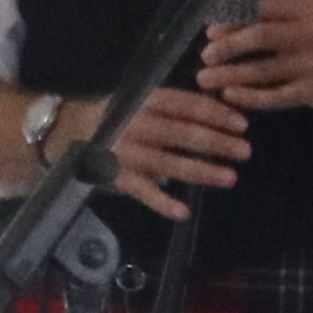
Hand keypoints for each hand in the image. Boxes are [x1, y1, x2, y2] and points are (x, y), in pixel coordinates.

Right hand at [82, 83, 251, 217]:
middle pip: (180, 132)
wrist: (67, 131)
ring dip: (200, 170)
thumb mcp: (144, 103)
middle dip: (215, 142)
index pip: (184, 105)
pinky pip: (141, 191)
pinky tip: (183, 212)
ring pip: (166, 162)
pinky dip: (161, 203)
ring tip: (230, 178)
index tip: (242, 124)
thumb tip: (228, 111)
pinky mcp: (114, 176)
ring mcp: (123, 151)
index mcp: (144, 101)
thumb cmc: (121, 117)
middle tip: (245, 151)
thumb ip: (178, 108)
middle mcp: (133, 124)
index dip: (215, 113)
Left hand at [194, 0, 312, 115]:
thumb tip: (218, 29)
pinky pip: (276, 95)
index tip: (211, 32)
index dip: (232, 19)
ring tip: (205, 79)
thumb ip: (271, 19)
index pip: (263, 7)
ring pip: (264, 69)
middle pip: (261, 36)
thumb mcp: (308, 21)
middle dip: (228, 46)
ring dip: (230, 74)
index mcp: (308, 9)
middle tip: (205, 57)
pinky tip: (231, 96)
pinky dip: (251, 96)